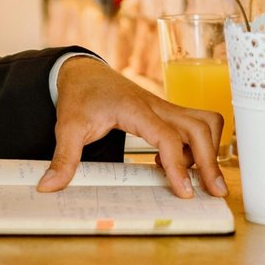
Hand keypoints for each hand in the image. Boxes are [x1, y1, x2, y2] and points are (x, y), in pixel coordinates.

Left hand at [39, 57, 226, 199]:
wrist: (83, 72)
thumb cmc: (79, 96)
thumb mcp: (66, 127)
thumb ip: (63, 158)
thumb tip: (48, 186)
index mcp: (135, 109)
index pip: (168, 137)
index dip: (178, 166)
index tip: (184, 192)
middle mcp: (157, 106)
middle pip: (200, 128)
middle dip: (211, 161)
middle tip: (215, 192)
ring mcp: (164, 107)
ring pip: (204, 121)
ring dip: (209, 148)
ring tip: (200, 178)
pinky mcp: (166, 112)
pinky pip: (195, 125)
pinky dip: (198, 144)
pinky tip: (177, 163)